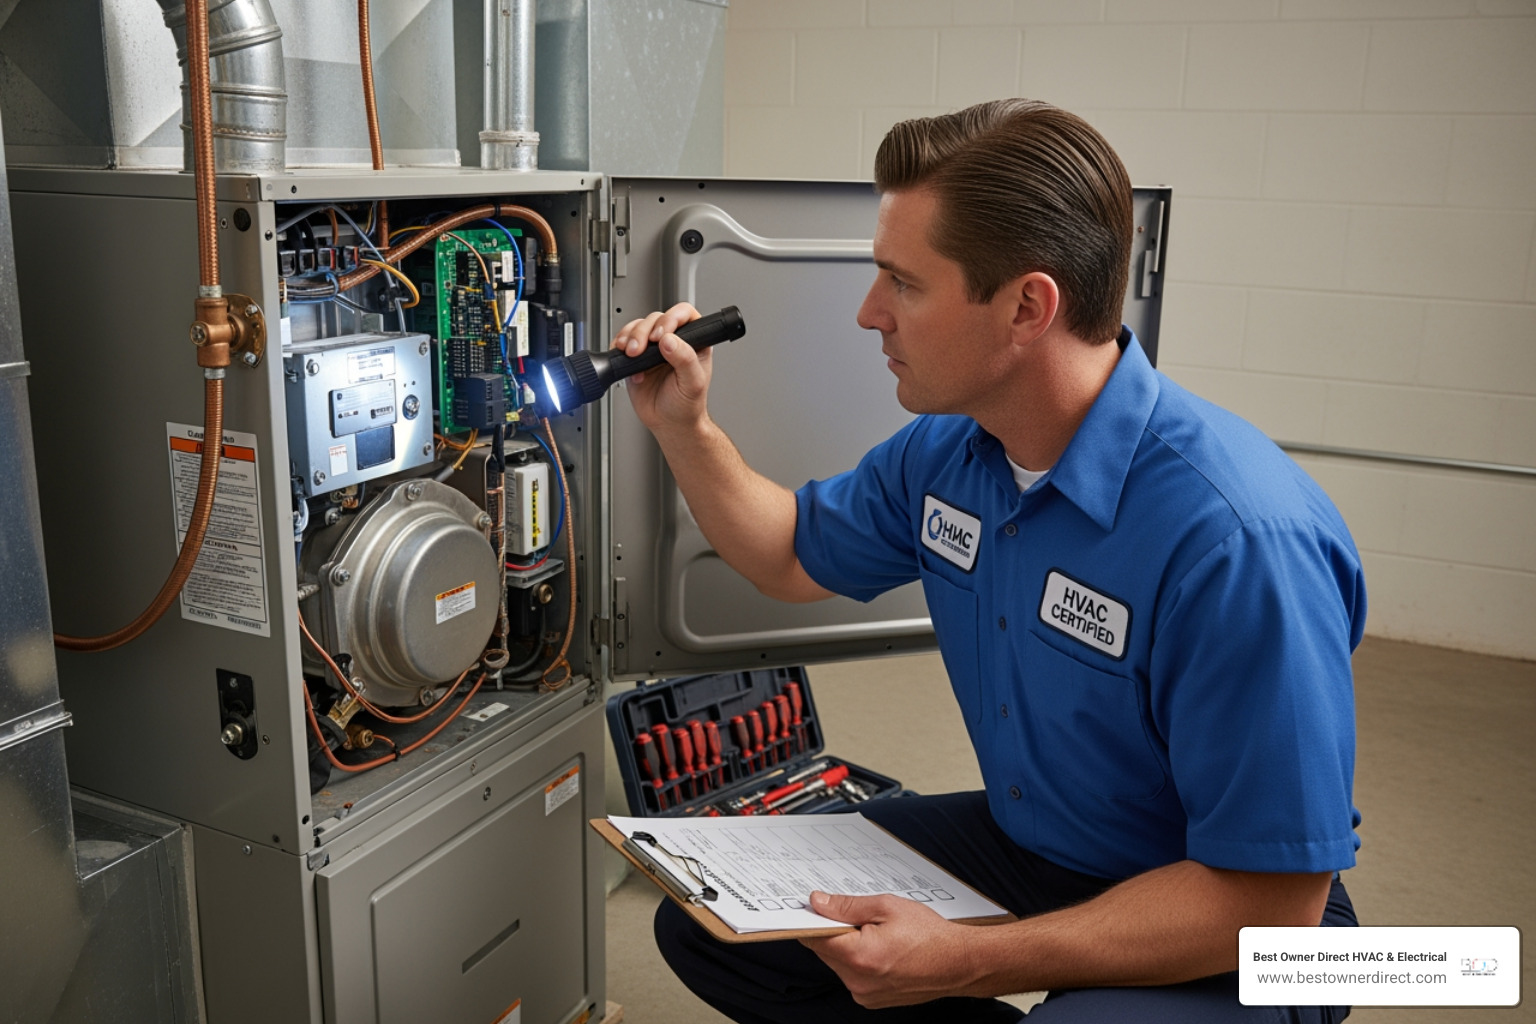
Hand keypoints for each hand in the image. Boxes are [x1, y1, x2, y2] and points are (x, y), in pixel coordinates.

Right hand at [612, 302, 709, 435]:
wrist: (669, 424)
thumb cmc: (687, 405)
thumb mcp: (693, 383)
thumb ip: (685, 359)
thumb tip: (669, 340)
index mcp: (694, 342)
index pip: (684, 315)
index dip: (671, 319)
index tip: (661, 335)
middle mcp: (673, 341)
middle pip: (656, 318)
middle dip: (644, 331)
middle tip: (641, 349)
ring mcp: (653, 348)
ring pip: (638, 326)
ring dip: (631, 337)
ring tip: (631, 354)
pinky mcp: (636, 358)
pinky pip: (624, 341)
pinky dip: (620, 347)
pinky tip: (626, 361)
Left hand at [800, 891, 979, 1008]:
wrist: (959, 963)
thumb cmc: (931, 935)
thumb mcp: (887, 906)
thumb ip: (847, 906)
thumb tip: (818, 903)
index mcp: (859, 956)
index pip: (814, 937)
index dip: (812, 919)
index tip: (811, 907)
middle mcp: (858, 981)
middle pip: (825, 950)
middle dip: (834, 930)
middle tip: (858, 915)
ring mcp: (864, 994)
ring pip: (838, 963)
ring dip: (847, 946)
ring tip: (876, 933)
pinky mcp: (871, 999)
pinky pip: (852, 975)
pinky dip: (859, 961)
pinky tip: (881, 948)